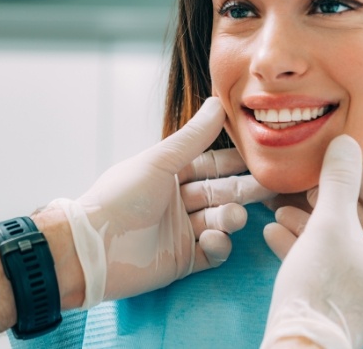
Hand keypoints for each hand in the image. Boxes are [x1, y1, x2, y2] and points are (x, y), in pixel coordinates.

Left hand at [49, 97, 273, 307]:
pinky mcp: (182, 260)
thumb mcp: (159, 162)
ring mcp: (182, 231)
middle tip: (270, 186)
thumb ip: (192, 137)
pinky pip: (211, 252)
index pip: (211, 165)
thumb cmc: (121, 197)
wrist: (91, 248)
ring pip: (219, 221)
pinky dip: (218, 245)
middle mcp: (178, 201)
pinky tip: (213, 240)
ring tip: (233, 217)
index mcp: (171, 174)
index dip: (235, 161)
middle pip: (220, 192)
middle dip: (243, 190)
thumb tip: (218, 102)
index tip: (260, 156)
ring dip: (230, 218)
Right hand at [261, 135, 362, 348]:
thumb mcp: (330, 223)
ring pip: (337, 241)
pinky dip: (300, 244)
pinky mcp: (334, 298)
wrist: (297, 346)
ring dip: (309, 221)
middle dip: (330, 201)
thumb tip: (345, 142)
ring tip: (280, 208)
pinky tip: (272, 231)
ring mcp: (360, 288)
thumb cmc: (323, 282)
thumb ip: (338, 180)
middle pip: (362, 223)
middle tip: (307, 188)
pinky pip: (322, 261)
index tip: (341, 169)